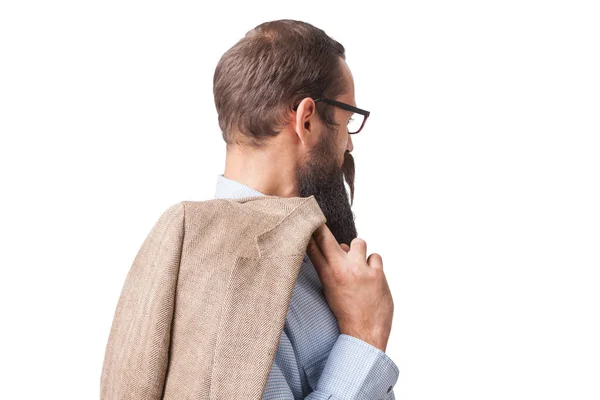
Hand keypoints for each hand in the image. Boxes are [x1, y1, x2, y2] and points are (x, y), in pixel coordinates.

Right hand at [307, 223, 393, 351]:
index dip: (311, 231)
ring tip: (358, 263)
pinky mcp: (377, 274)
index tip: (309, 220)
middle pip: (327, 239)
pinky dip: (373, 264)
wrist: (363, 333)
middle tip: (321, 223)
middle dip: (323, 228)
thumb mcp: (331, 290)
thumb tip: (338, 249)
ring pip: (358, 242)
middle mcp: (341, 269)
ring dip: (358, 250)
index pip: (313, 248)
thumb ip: (331, 270)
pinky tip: (371, 275)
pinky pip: (375, 256)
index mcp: (327, 275)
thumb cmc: (347, 313)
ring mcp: (360, 270)